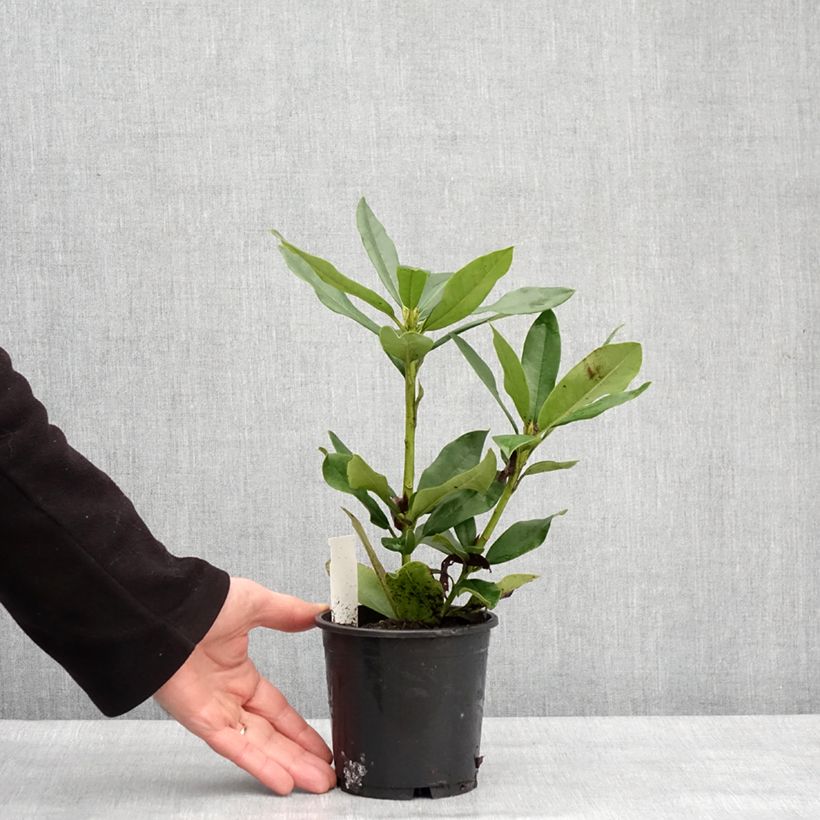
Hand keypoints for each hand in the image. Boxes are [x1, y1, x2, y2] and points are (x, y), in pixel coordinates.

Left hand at [153, 576, 334, 794]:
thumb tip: (318, 612)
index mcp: (239, 673)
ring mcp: (215, 711)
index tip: (321, 744)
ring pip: (259, 746)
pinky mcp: (202, 720)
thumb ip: (288, 612)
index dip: (299, 729)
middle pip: (273, 735)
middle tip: (327, 774)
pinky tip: (282, 780)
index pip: (277, 710)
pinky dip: (259, 764)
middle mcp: (228, 698)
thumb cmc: (202, 604)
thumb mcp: (255, 603)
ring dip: (289, 765)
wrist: (166, 610)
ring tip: (317, 782)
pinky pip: (235, 747)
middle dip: (301, 756)